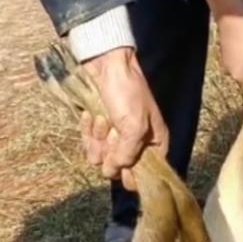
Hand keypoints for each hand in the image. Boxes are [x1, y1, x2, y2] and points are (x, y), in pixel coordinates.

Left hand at [81, 47, 168, 189]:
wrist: (105, 65)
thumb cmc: (127, 92)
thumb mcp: (134, 126)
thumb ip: (127, 155)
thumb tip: (113, 172)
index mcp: (154, 144)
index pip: (143, 176)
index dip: (130, 173)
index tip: (123, 162)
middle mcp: (135, 144)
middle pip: (118, 168)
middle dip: (111, 151)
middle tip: (113, 132)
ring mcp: (114, 138)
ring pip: (100, 157)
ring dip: (98, 138)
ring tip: (103, 118)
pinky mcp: (97, 130)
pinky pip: (88, 144)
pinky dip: (88, 128)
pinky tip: (92, 114)